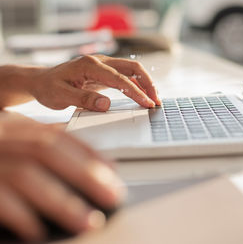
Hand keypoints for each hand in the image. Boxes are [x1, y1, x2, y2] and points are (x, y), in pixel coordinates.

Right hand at [0, 113, 124, 240]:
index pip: (59, 136)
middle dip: (86, 175)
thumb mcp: (10, 138)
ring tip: (88, 221)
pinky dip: (19, 216)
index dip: (90, 154)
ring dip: (61, 201)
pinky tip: (38, 232)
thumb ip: (40, 143)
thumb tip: (87, 160)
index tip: (114, 172)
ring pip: (27, 176)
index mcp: (13, 127)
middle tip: (114, 197)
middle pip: (49, 152)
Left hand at [30, 54, 160, 110]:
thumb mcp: (60, 96)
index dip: (136, 92)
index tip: (147, 104)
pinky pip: (126, 76)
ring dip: (145, 83)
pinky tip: (143, 95)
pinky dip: (137, 85)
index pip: (119, 78)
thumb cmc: (48, 88)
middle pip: (132, 68)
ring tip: (154, 99)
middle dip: (148, 84)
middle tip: (156, 101)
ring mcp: (103, 65)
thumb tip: (106, 104)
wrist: (40, 81)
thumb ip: (83, 99)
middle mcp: (99, 61)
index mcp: (89, 65)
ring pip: (132, 70)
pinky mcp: (105, 72)